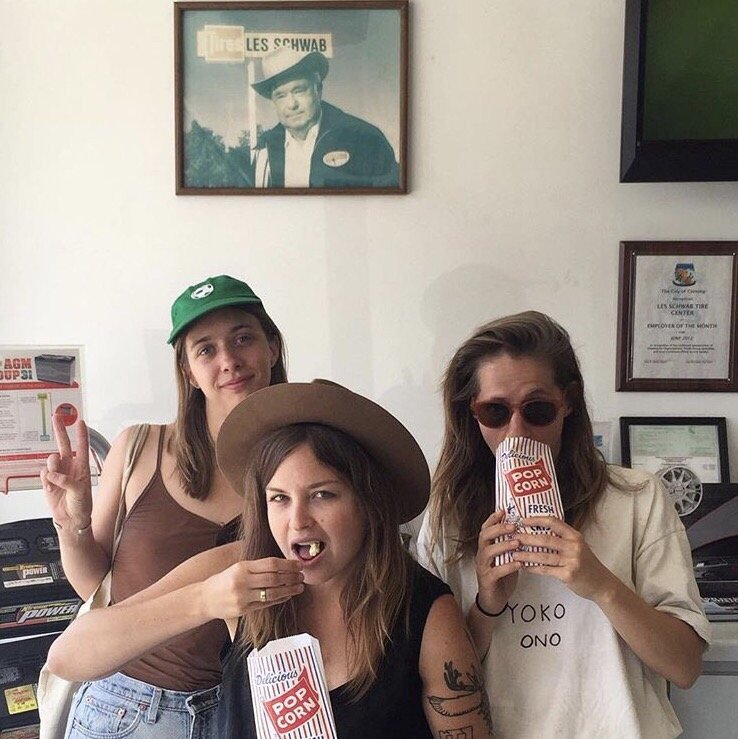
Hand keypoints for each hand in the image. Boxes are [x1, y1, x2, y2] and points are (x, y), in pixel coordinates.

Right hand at [40, 415, 91, 529]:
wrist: (71, 519)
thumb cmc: (82, 504)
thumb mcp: (80, 491)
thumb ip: (67, 480)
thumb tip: (54, 474)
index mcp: (83, 466)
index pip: (82, 446)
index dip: (81, 433)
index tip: (80, 421)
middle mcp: (70, 466)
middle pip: (64, 444)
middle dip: (60, 430)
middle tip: (57, 417)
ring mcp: (58, 472)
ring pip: (51, 459)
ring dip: (53, 468)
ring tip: (57, 482)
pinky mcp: (48, 480)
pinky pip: (43, 473)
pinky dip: (46, 481)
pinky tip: (52, 489)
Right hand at [200, 557, 303, 619]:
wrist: (205, 598)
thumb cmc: (224, 580)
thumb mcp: (238, 567)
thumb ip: (257, 566)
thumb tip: (283, 564)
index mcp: (242, 567)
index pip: (270, 564)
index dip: (287, 564)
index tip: (298, 565)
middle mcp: (242, 582)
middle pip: (273, 578)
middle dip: (291, 577)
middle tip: (302, 576)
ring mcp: (243, 597)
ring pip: (272, 593)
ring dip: (289, 590)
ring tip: (299, 587)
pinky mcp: (243, 610)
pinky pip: (266, 604)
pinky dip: (279, 599)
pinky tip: (288, 596)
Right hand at [475, 510, 521, 613]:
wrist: (493, 601)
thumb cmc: (502, 577)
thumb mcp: (507, 558)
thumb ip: (511, 546)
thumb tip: (525, 531)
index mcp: (486, 548)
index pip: (486, 529)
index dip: (493, 519)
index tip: (503, 510)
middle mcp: (482, 555)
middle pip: (484, 536)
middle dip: (498, 529)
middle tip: (513, 526)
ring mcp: (483, 567)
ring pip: (488, 552)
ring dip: (503, 545)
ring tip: (517, 543)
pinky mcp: (487, 580)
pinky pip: (496, 571)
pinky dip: (507, 566)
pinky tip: (518, 564)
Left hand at [513, 516, 617, 601]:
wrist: (601, 584)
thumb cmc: (586, 563)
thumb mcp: (578, 546)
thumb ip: (562, 538)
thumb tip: (537, 530)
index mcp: (574, 535)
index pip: (554, 522)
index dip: (537, 520)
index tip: (523, 521)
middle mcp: (574, 546)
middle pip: (545, 538)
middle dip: (526, 538)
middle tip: (512, 537)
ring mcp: (572, 560)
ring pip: (543, 555)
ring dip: (526, 554)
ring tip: (513, 554)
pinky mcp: (568, 574)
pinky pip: (546, 570)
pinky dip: (533, 568)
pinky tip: (524, 567)